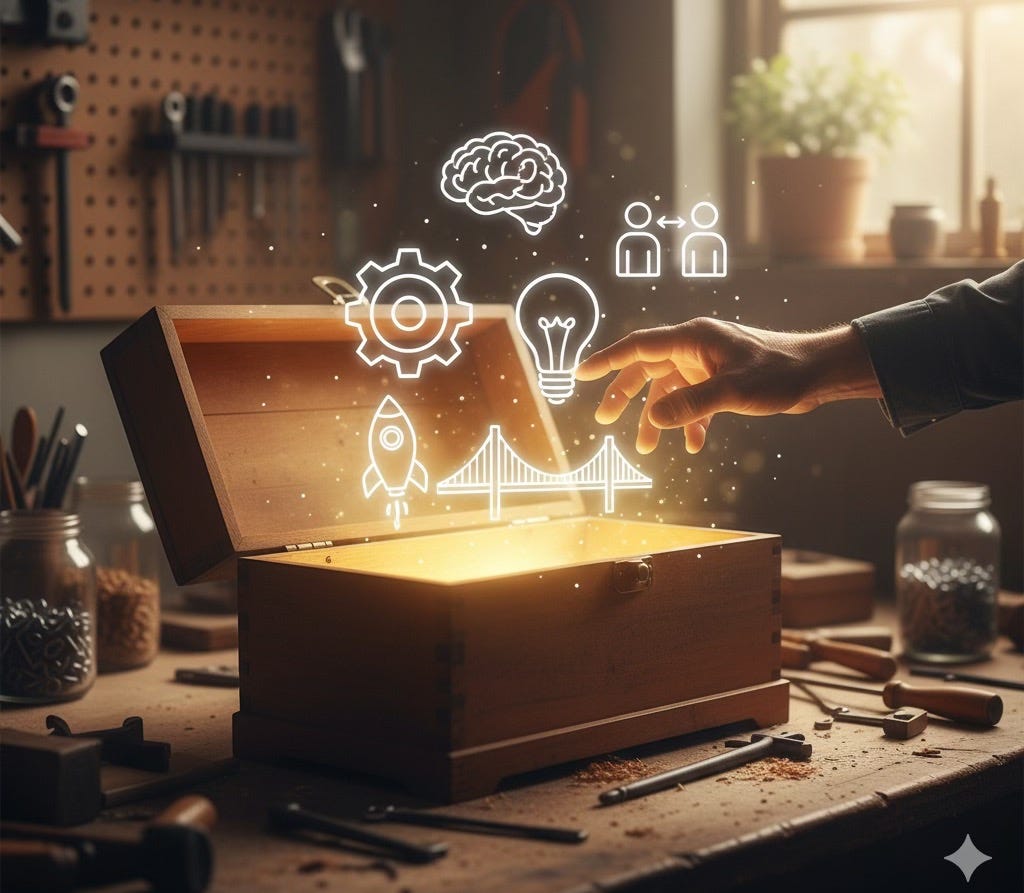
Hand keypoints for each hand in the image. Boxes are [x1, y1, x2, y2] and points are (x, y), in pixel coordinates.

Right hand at [575, 318, 879, 453]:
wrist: (816, 374)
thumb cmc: (779, 372)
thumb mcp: (734, 390)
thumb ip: (691, 404)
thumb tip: (653, 419)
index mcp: (693, 339)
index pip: (639, 346)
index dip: (607, 360)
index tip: (580, 374)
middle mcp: (695, 348)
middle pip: (647, 369)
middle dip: (625, 395)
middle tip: (604, 418)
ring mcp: (707, 365)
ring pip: (668, 390)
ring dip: (656, 418)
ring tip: (644, 447)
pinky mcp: (721, 382)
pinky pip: (692, 402)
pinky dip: (688, 423)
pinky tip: (691, 445)